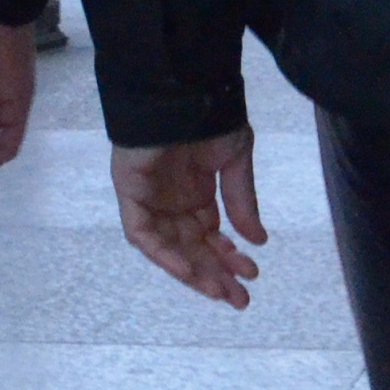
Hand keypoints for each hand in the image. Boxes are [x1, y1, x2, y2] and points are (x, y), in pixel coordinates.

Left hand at [112, 128, 265, 308]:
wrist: (181, 90)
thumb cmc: (209, 117)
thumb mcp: (235, 159)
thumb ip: (242, 201)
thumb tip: (258, 240)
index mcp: (196, 192)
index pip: (210, 235)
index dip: (228, 256)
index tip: (252, 273)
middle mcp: (173, 201)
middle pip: (193, 247)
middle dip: (215, 273)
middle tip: (240, 299)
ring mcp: (151, 199)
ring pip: (170, 247)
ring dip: (194, 271)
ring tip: (220, 291)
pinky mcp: (131, 194)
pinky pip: (143, 234)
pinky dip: (164, 254)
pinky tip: (189, 269)